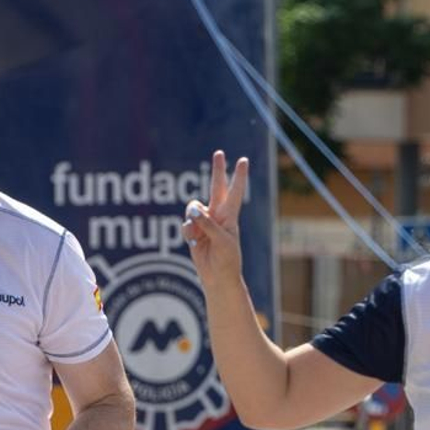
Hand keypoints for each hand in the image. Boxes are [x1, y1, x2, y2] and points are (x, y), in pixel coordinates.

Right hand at [181, 150, 247, 287]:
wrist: (217, 277)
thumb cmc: (227, 259)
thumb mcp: (221, 240)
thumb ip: (207, 223)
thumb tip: (192, 209)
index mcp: (230, 216)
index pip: (234, 192)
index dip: (238, 176)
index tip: (243, 160)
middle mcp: (217, 215)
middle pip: (216, 187)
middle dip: (217, 170)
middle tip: (219, 153)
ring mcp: (204, 222)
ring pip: (192, 208)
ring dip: (193, 220)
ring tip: (199, 236)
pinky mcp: (193, 231)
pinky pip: (185, 224)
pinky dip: (188, 233)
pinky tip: (195, 243)